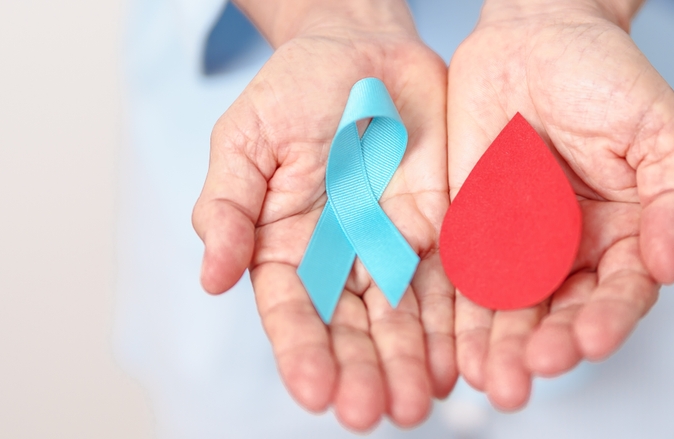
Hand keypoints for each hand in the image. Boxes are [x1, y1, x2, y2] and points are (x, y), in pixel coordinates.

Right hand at [191, 0, 455, 430]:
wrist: (365, 49)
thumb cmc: (296, 87)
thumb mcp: (246, 138)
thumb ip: (229, 207)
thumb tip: (212, 278)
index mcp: (286, 246)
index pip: (291, 311)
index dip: (301, 352)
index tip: (314, 392)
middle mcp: (340, 260)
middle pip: (351, 330)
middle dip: (361, 373)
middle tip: (371, 413)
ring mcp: (393, 250)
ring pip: (404, 320)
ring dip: (409, 366)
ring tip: (416, 405)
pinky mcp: (443, 232)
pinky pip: (454, 285)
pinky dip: (457, 326)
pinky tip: (461, 362)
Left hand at [447, 0, 673, 409]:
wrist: (532, 36)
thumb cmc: (604, 74)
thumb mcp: (659, 129)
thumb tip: (671, 266)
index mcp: (625, 233)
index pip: (620, 292)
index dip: (607, 319)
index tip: (591, 341)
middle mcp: (571, 249)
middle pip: (561, 312)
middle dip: (548, 346)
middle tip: (532, 370)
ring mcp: (518, 243)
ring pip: (510, 308)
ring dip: (500, 346)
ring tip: (492, 376)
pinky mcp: (470, 229)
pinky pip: (462, 276)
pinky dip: (456, 312)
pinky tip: (451, 342)